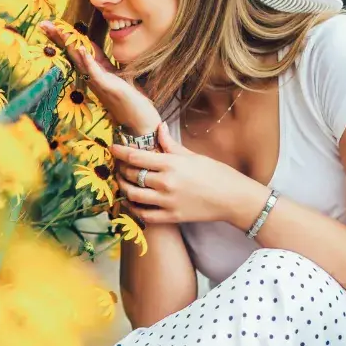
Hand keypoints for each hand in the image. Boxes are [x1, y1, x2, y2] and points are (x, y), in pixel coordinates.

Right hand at [38, 20, 160, 131]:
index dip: (65, 36)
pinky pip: (97, 73)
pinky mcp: (110, 88)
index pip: (78, 50)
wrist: (141, 123)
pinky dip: (89, 61)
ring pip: (81, 61)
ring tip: (59, 30)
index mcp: (95, 72)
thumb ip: (106, 65)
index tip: (50, 24)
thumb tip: (93, 51)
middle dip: (59, 38)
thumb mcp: (117, 77)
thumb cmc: (131, 101)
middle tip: (43, 24)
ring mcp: (100, 83)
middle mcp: (93, 77)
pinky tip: (83, 50)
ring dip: (70, 45)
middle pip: (74, 53)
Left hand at [111, 122, 259, 224]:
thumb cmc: (216, 174)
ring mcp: (167, 202)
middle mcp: (166, 183)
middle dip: (121, 169)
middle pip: (132, 175)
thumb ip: (171, 144)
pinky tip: (131, 201)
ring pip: (133, 195)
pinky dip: (133, 208)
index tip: (113, 148)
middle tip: (119, 164)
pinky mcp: (171, 217)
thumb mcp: (193, 155)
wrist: (233, 199)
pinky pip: (143, 215)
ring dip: (123, 187)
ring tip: (122, 181)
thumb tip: (159, 127)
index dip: (121, 151)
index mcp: (172, 163)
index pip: (137, 156)